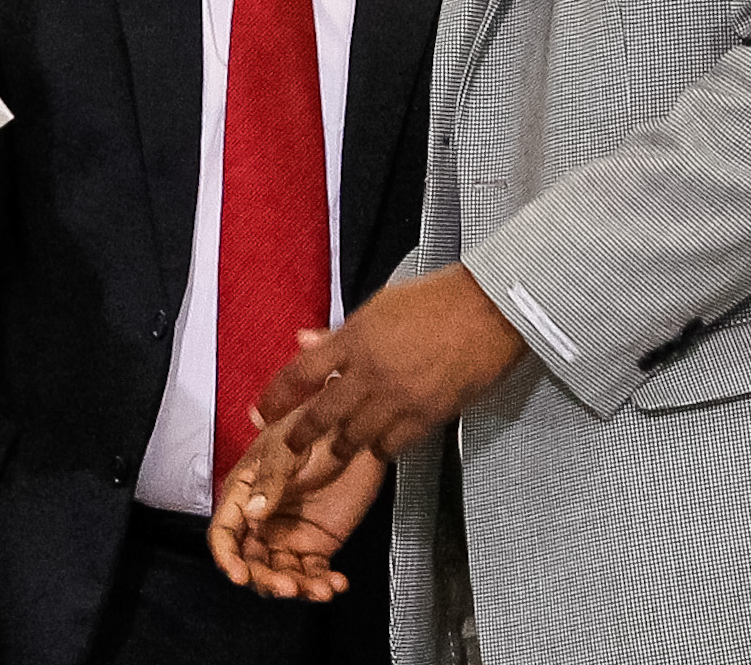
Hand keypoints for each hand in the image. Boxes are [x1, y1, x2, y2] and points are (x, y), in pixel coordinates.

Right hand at [209, 407, 384, 602]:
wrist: (358, 433)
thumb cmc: (316, 428)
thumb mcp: (287, 449)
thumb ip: (269, 481)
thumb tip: (253, 510)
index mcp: (245, 492)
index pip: (225, 532)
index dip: (227, 557)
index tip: (239, 574)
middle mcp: (263, 517)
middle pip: (252, 561)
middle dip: (267, 579)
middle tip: (288, 585)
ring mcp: (289, 532)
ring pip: (282, 572)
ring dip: (298, 587)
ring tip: (319, 588)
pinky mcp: (318, 543)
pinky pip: (314, 572)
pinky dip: (323, 584)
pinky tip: (334, 583)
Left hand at [250, 264, 529, 474]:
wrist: (488, 310)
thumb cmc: (433, 299)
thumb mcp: (378, 306)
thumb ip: (339, 332)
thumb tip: (303, 341)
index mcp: (353, 339)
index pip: (300, 373)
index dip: (276, 397)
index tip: (262, 413)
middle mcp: (370, 372)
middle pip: (322, 414)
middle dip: (301, 435)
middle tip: (290, 449)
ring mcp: (399, 396)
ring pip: (356, 435)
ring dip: (342, 446)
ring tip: (335, 451)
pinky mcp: (429, 414)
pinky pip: (394, 443)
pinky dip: (381, 448)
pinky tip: (377, 448)